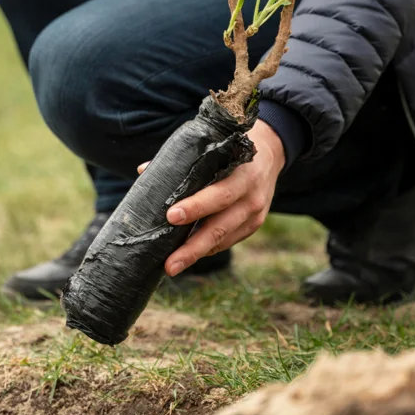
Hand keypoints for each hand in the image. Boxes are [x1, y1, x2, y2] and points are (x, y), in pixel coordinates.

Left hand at [137, 120, 285, 277]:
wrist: (270, 153)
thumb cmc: (230, 149)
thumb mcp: (214, 147)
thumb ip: (182, 161)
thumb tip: (144, 171)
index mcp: (242, 173)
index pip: (219, 194)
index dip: (196, 207)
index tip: (171, 216)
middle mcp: (252, 197)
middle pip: (220, 227)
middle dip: (192, 247)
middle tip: (169, 264)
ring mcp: (255, 214)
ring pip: (223, 239)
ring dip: (196, 254)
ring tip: (171, 266)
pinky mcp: (253, 225)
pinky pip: (227, 241)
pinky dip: (207, 248)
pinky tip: (189, 254)